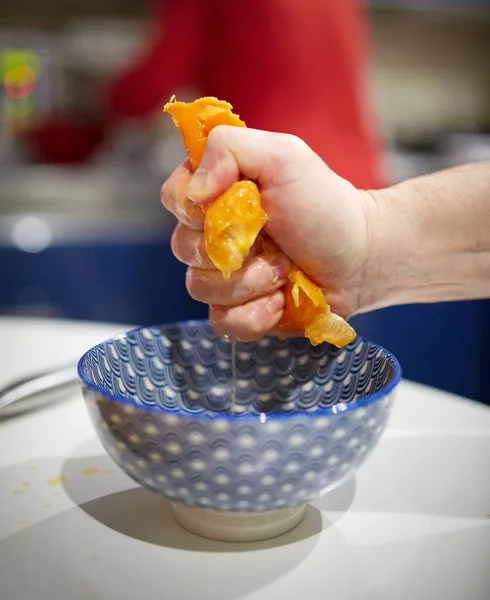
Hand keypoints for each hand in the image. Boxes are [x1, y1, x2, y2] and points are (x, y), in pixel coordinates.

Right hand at [161, 126, 372, 340]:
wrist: (361, 258)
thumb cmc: (325, 205)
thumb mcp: (283, 156)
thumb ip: (228, 149)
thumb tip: (194, 191)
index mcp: (217, 192)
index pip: (174, 198)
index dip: (197, 209)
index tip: (238, 206)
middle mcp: (213, 234)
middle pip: (183, 248)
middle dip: (233, 250)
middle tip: (275, 241)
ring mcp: (224, 276)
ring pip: (200, 288)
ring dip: (250, 283)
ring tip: (285, 271)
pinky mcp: (239, 311)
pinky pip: (221, 322)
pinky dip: (254, 315)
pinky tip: (281, 301)